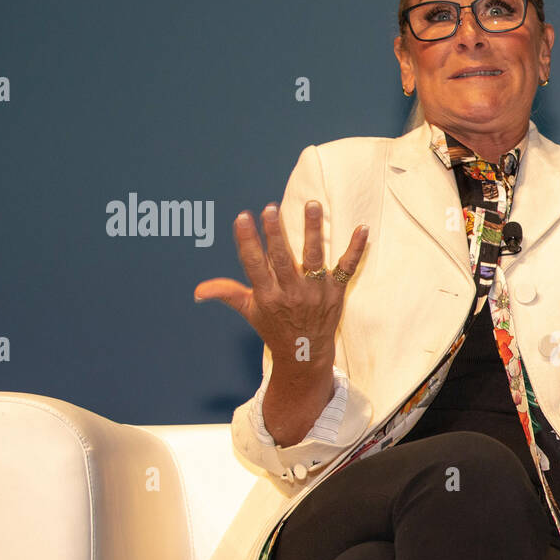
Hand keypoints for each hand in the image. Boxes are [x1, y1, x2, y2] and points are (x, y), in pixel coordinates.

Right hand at [193, 200, 367, 365]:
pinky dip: (356, 249)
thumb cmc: (275, 327)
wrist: (306, 354)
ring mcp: (316, 292)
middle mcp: (292, 293)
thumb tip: (197, 291)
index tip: (243, 217)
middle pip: (283, 260)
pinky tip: (362, 228)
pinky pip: (348, 268)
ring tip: (312, 205)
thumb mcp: (249, 311)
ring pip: (315, 258)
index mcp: (267, 295)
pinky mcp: (337, 292)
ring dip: (313, 231)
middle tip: (271, 208)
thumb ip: (226, 293)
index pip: (254, 265)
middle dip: (276, 234)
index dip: (248, 241)